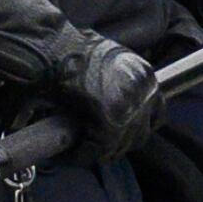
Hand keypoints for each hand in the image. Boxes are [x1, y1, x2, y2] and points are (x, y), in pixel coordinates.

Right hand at [0, 0, 160, 160]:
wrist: (47, 46)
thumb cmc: (64, 50)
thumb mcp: (102, 61)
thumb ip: (112, 83)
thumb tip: (104, 102)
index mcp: (142, 73)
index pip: (155, 111)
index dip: (134, 128)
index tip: (117, 135)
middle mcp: (143, 87)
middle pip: (142, 132)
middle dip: (119, 143)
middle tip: (95, 146)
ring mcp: (130, 102)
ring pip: (123, 144)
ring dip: (101, 151)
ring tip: (80, 151)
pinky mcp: (111, 117)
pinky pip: (102, 147)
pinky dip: (85, 154)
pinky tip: (70, 153)